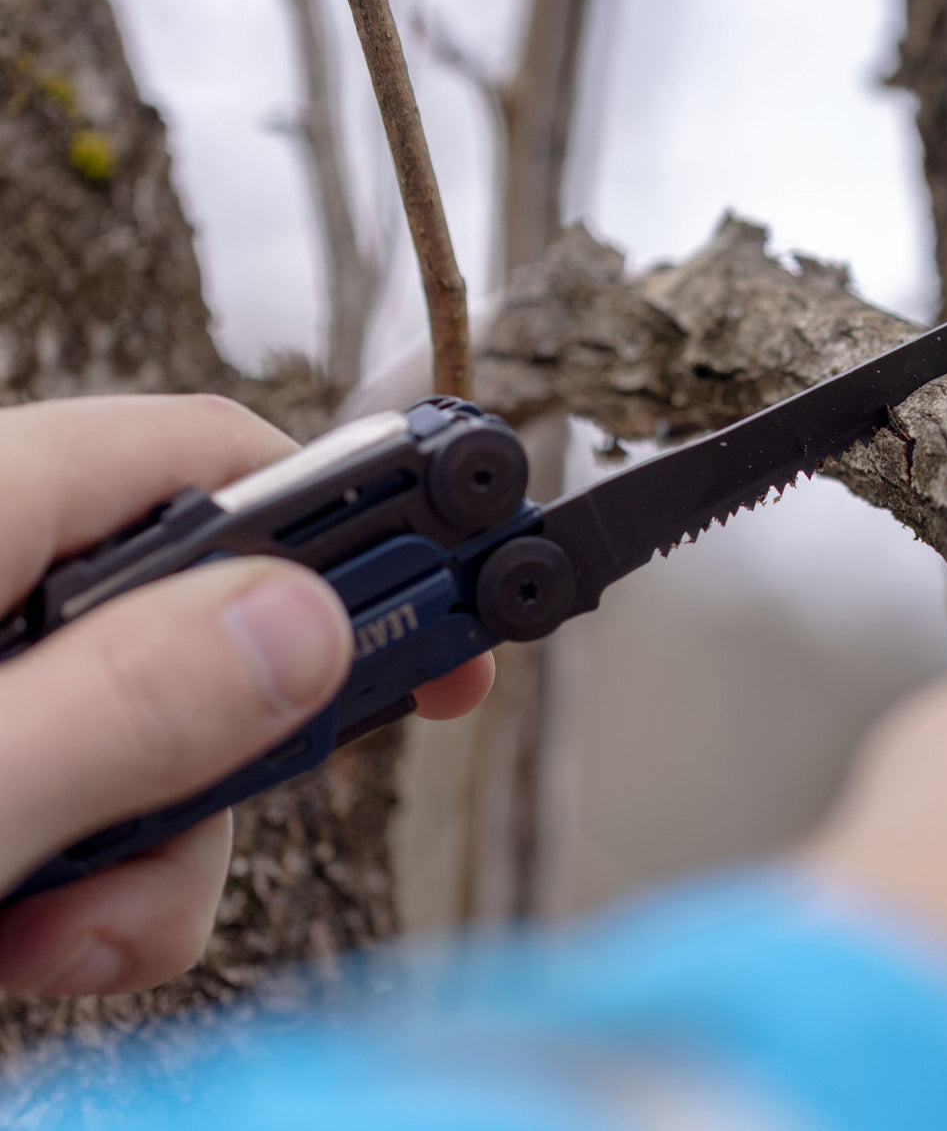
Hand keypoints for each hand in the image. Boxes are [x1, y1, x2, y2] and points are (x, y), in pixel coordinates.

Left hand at [0, 396, 493, 998]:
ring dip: (162, 841)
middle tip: (239, 813)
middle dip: (245, 740)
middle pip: (209, 605)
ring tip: (60, 934)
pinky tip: (29, 935)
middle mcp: (0, 573)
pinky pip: (94, 775)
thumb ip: (121, 709)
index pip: (218, 453)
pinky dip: (99, 870)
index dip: (362, 518)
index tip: (459, 612)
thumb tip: (307, 631)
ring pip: (161, 716)